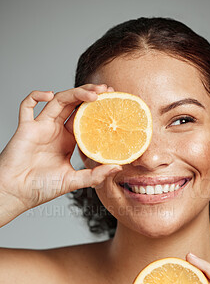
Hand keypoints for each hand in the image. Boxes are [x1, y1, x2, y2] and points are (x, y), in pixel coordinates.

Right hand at [0, 84, 121, 223]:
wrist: (17, 193)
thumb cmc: (41, 188)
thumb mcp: (73, 181)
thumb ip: (94, 175)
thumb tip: (117, 167)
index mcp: (68, 141)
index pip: (85, 118)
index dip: (98, 109)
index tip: (113, 102)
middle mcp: (56, 131)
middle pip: (74, 104)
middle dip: (90, 94)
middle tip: (107, 90)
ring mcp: (41, 127)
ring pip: (58, 101)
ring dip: (74, 93)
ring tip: (93, 93)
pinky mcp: (26, 127)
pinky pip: (26, 106)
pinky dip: (35, 96)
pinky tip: (49, 95)